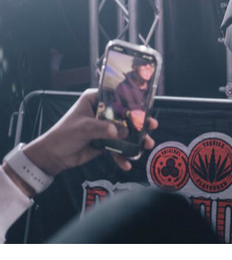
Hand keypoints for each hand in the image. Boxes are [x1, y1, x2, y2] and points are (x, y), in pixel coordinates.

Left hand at [23, 89, 157, 174]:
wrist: (52, 157)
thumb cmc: (63, 135)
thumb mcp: (84, 128)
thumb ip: (103, 128)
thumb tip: (122, 132)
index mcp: (95, 100)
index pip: (116, 96)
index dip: (132, 100)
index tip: (145, 106)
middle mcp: (101, 111)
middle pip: (125, 114)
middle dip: (139, 122)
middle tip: (152, 125)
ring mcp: (104, 127)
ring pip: (124, 132)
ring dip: (135, 140)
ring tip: (147, 145)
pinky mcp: (104, 142)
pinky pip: (117, 147)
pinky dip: (122, 155)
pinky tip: (127, 163)